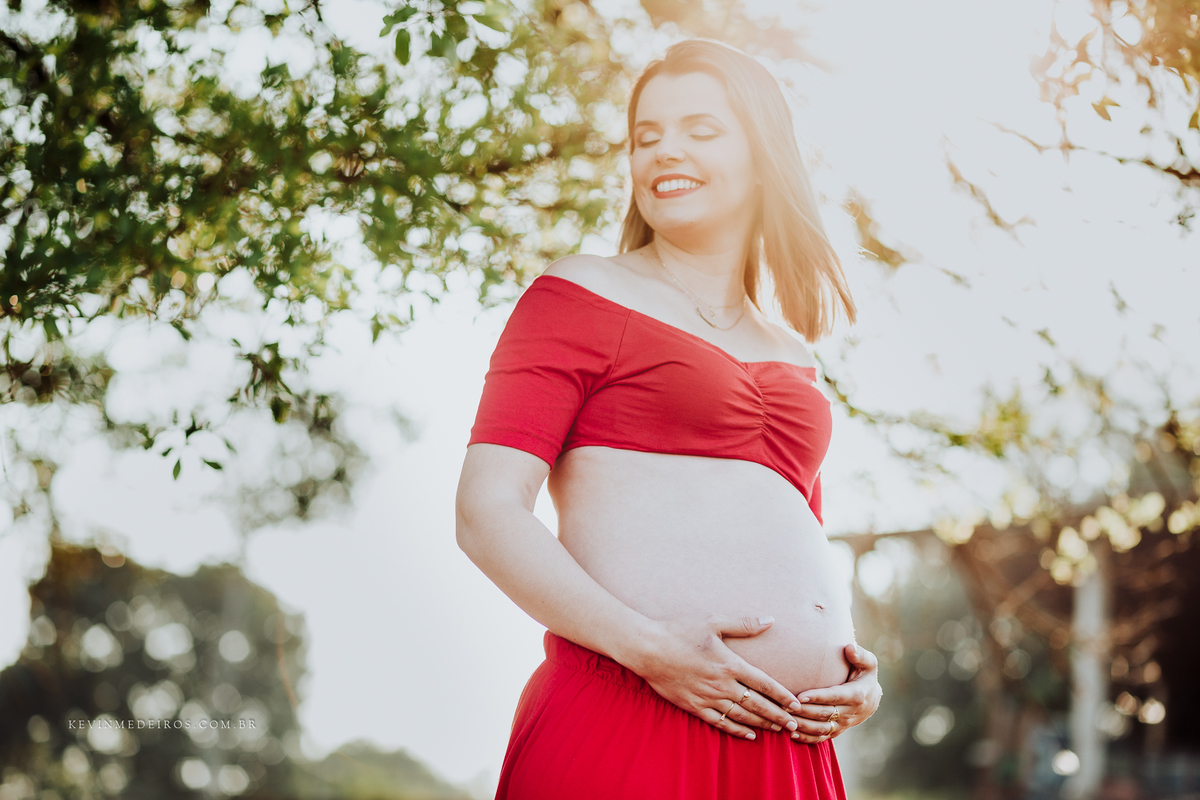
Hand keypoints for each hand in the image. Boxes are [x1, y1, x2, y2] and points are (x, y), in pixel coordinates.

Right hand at [631, 614, 805, 740]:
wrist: (649, 649)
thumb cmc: (681, 631)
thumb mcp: (713, 622)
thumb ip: (744, 624)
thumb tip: (770, 619)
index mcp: (730, 664)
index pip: (764, 684)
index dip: (783, 696)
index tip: (797, 705)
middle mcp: (722, 685)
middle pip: (758, 705)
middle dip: (779, 716)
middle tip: (795, 726)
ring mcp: (708, 698)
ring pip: (742, 716)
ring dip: (762, 724)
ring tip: (778, 730)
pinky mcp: (694, 706)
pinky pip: (721, 723)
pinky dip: (737, 730)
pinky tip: (749, 735)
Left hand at [787, 643, 880, 743]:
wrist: (871, 699)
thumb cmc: (865, 675)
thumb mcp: (868, 664)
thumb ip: (860, 655)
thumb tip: (849, 647)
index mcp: (857, 694)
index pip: (834, 696)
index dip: (817, 697)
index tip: (800, 695)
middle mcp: (850, 712)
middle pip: (824, 713)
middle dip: (803, 711)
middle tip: (783, 705)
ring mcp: (843, 724)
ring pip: (821, 728)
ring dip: (802, 725)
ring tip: (784, 718)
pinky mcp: (836, 731)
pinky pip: (821, 738)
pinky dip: (806, 738)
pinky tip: (791, 734)